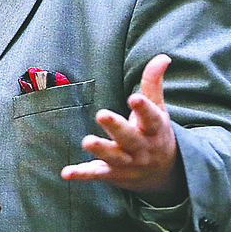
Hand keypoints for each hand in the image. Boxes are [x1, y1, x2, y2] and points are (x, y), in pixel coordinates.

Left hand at [61, 54, 184, 204]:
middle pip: (129, 138)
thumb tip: (163, 56)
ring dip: (100, 149)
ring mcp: (127, 163)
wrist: (163, 175)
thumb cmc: (155, 133)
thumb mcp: (158, 109)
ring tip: (86, 141)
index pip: (151, 118)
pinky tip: (66, 173)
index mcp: (154, 129)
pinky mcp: (112, 174)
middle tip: (101, 114)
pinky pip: (96, 174)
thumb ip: (153, 83)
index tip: (135, 98)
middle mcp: (141, 148)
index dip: (143, 108)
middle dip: (116, 127)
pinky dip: (82, 174)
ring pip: (113, 157)